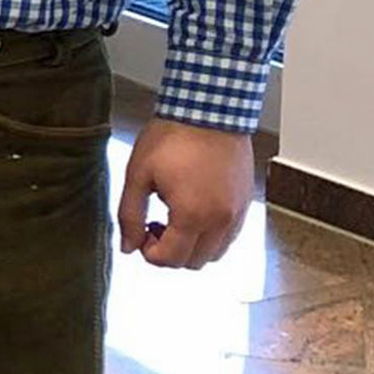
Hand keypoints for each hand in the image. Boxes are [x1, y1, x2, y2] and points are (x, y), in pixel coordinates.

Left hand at [117, 117, 255, 267]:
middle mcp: (221, 221)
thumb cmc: (173, 137)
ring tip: (175, 217)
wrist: (209, 110)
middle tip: (155, 225)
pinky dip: (211, 235)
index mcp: (192, 216)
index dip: (150, 253)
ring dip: (192, 246)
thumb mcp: (138, 174)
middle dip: (170, 252)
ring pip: (215, 253)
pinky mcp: (246, 203)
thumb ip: (130, 215)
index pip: (171, 259)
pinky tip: (195, 210)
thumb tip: (128, 247)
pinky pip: (230, 236)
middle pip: (194, 262)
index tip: (142, 232)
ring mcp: (238, 213)